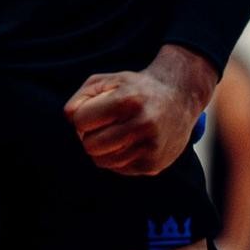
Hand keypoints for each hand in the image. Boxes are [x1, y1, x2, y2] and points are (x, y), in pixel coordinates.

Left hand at [64, 44, 216, 176]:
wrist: (179, 98)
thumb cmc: (136, 88)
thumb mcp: (109, 80)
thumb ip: (82, 96)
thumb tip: (70, 118)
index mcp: (128, 100)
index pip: (81, 120)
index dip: (81, 117)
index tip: (92, 112)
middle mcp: (142, 124)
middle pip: (90, 145)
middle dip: (88, 136)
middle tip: (100, 126)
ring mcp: (150, 147)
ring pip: (102, 161)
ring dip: (101, 149)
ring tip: (113, 133)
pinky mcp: (154, 165)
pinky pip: (118, 169)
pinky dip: (117, 157)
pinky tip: (128, 142)